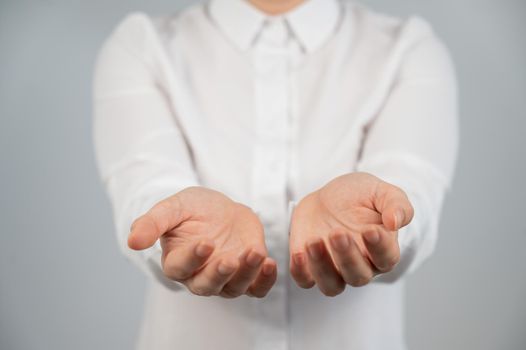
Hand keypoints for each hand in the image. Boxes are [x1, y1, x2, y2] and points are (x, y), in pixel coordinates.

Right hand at [128, 186, 276, 297]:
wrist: (220, 208)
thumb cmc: (192, 209)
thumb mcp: (172, 208)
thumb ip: (152, 222)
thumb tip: (132, 241)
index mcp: (178, 261)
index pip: (181, 267)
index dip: (192, 258)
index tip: (205, 242)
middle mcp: (200, 274)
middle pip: (207, 286)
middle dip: (219, 275)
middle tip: (230, 260)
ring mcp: (226, 276)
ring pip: (234, 287)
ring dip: (246, 274)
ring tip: (255, 253)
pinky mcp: (248, 273)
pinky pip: (257, 287)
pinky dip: (265, 281)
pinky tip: (271, 264)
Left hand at [289, 172, 413, 295]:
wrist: (330, 198)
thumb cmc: (360, 197)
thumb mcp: (380, 192)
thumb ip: (396, 204)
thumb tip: (396, 221)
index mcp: (382, 249)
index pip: (386, 257)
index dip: (379, 247)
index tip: (370, 230)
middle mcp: (361, 266)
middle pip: (358, 276)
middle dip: (347, 257)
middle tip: (337, 233)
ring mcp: (334, 269)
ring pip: (332, 285)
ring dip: (322, 268)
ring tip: (314, 242)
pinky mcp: (310, 266)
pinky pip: (305, 279)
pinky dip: (300, 271)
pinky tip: (299, 252)